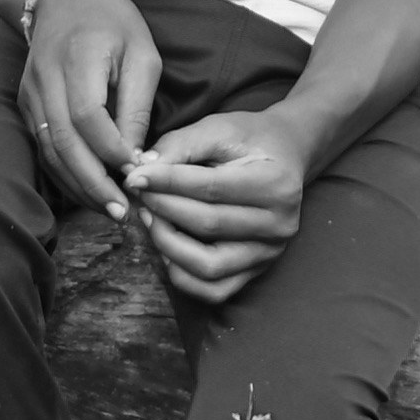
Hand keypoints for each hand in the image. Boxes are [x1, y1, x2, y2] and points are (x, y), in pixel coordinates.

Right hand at [15, 0, 158, 224]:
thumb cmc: (113, 23)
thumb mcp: (143, 54)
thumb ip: (137, 105)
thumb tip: (136, 158)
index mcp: (78, 57)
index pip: (87, 115)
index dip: (110, 149)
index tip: (137, 170)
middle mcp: (45, 77)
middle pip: (62, 140)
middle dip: (93, 182)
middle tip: (122, 211)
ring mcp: (29, 92)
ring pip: (48, 149)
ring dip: (77, 185)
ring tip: (108, 210)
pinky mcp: (24, 103)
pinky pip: (41, 146)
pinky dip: (64, 174)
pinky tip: (88, 192)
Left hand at [121, 109, 314, 302]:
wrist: (284, 156)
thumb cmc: (248, 140)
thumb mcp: (218, 129)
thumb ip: (180, 145)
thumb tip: (140, 170)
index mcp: (275, 185)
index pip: (211, 189)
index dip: (166, 183)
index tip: (134, 176)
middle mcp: (279, 225)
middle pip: (208, 226)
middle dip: (163, 209)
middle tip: (139, 194)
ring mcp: (270, 253)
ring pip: (209, 266)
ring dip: (167, 244)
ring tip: (149, 217)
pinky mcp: (257, 271)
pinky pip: (214, 290)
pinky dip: (182, 274)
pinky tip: (166, 246)